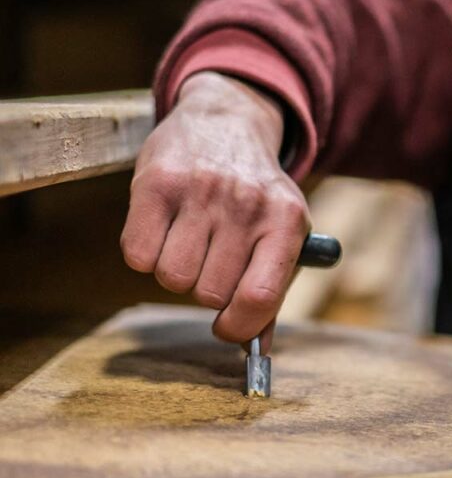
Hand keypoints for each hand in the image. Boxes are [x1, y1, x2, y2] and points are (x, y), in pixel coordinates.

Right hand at [121, 72, 309, 349]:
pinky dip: (144, 253)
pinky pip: (136, 256)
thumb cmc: (254, 196)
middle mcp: (247, 205)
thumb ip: (270, 293)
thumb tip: (256, 354)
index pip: (258, 297)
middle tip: (210, 259)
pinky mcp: (158, 182)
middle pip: (207, 294)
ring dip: (173, 271)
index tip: (227, 328)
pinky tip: (164, 227)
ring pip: (170, 278)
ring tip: (189, 239)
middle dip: (204, 288)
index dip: (237, 327)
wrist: (226, 122)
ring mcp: (202, 191)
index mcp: (288, 222)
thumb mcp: (279, 233)